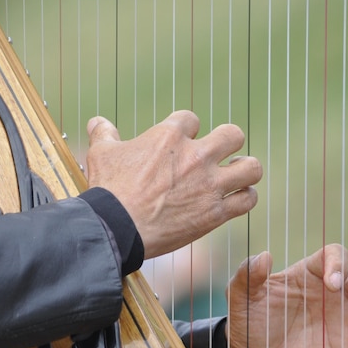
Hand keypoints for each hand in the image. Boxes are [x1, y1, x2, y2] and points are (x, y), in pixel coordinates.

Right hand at [85, 111, 261, 258]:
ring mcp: (209, 185)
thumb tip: (96, 121)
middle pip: (233, 134)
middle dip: (228, 142)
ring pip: (251, 167)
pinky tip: (237, 199)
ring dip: (246, 169)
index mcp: (169, 136)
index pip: (191, 119)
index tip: (180, 143)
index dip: (187, 130)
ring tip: (237, 174)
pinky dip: (246, 198)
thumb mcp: (101, 154)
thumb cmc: (107, 190)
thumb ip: (104, 134)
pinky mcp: (215, 213)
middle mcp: (195, 156)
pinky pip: (247, 200)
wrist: (116, 228)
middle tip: (218, 154)